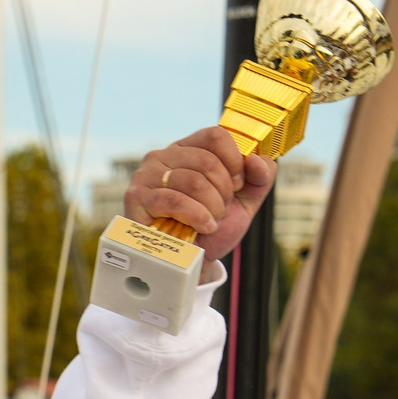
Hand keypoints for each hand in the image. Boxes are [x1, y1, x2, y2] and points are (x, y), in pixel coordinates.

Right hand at [125, 127, 277, 262]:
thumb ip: (260, 177)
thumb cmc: (212, 227)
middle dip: (224, 192)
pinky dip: (196, 217)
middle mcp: (164, 155)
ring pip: (193, 182)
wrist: (190, 263)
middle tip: (221, 210)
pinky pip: (174, 201)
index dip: (235, 161)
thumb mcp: (245, 201)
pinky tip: (202, 228)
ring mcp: (147, 175)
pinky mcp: (137, 198)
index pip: (216, 135)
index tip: (238, 185)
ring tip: (210, 221)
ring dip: (212, 208)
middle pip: (207, 161)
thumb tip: (257, 160)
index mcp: (189, 148)